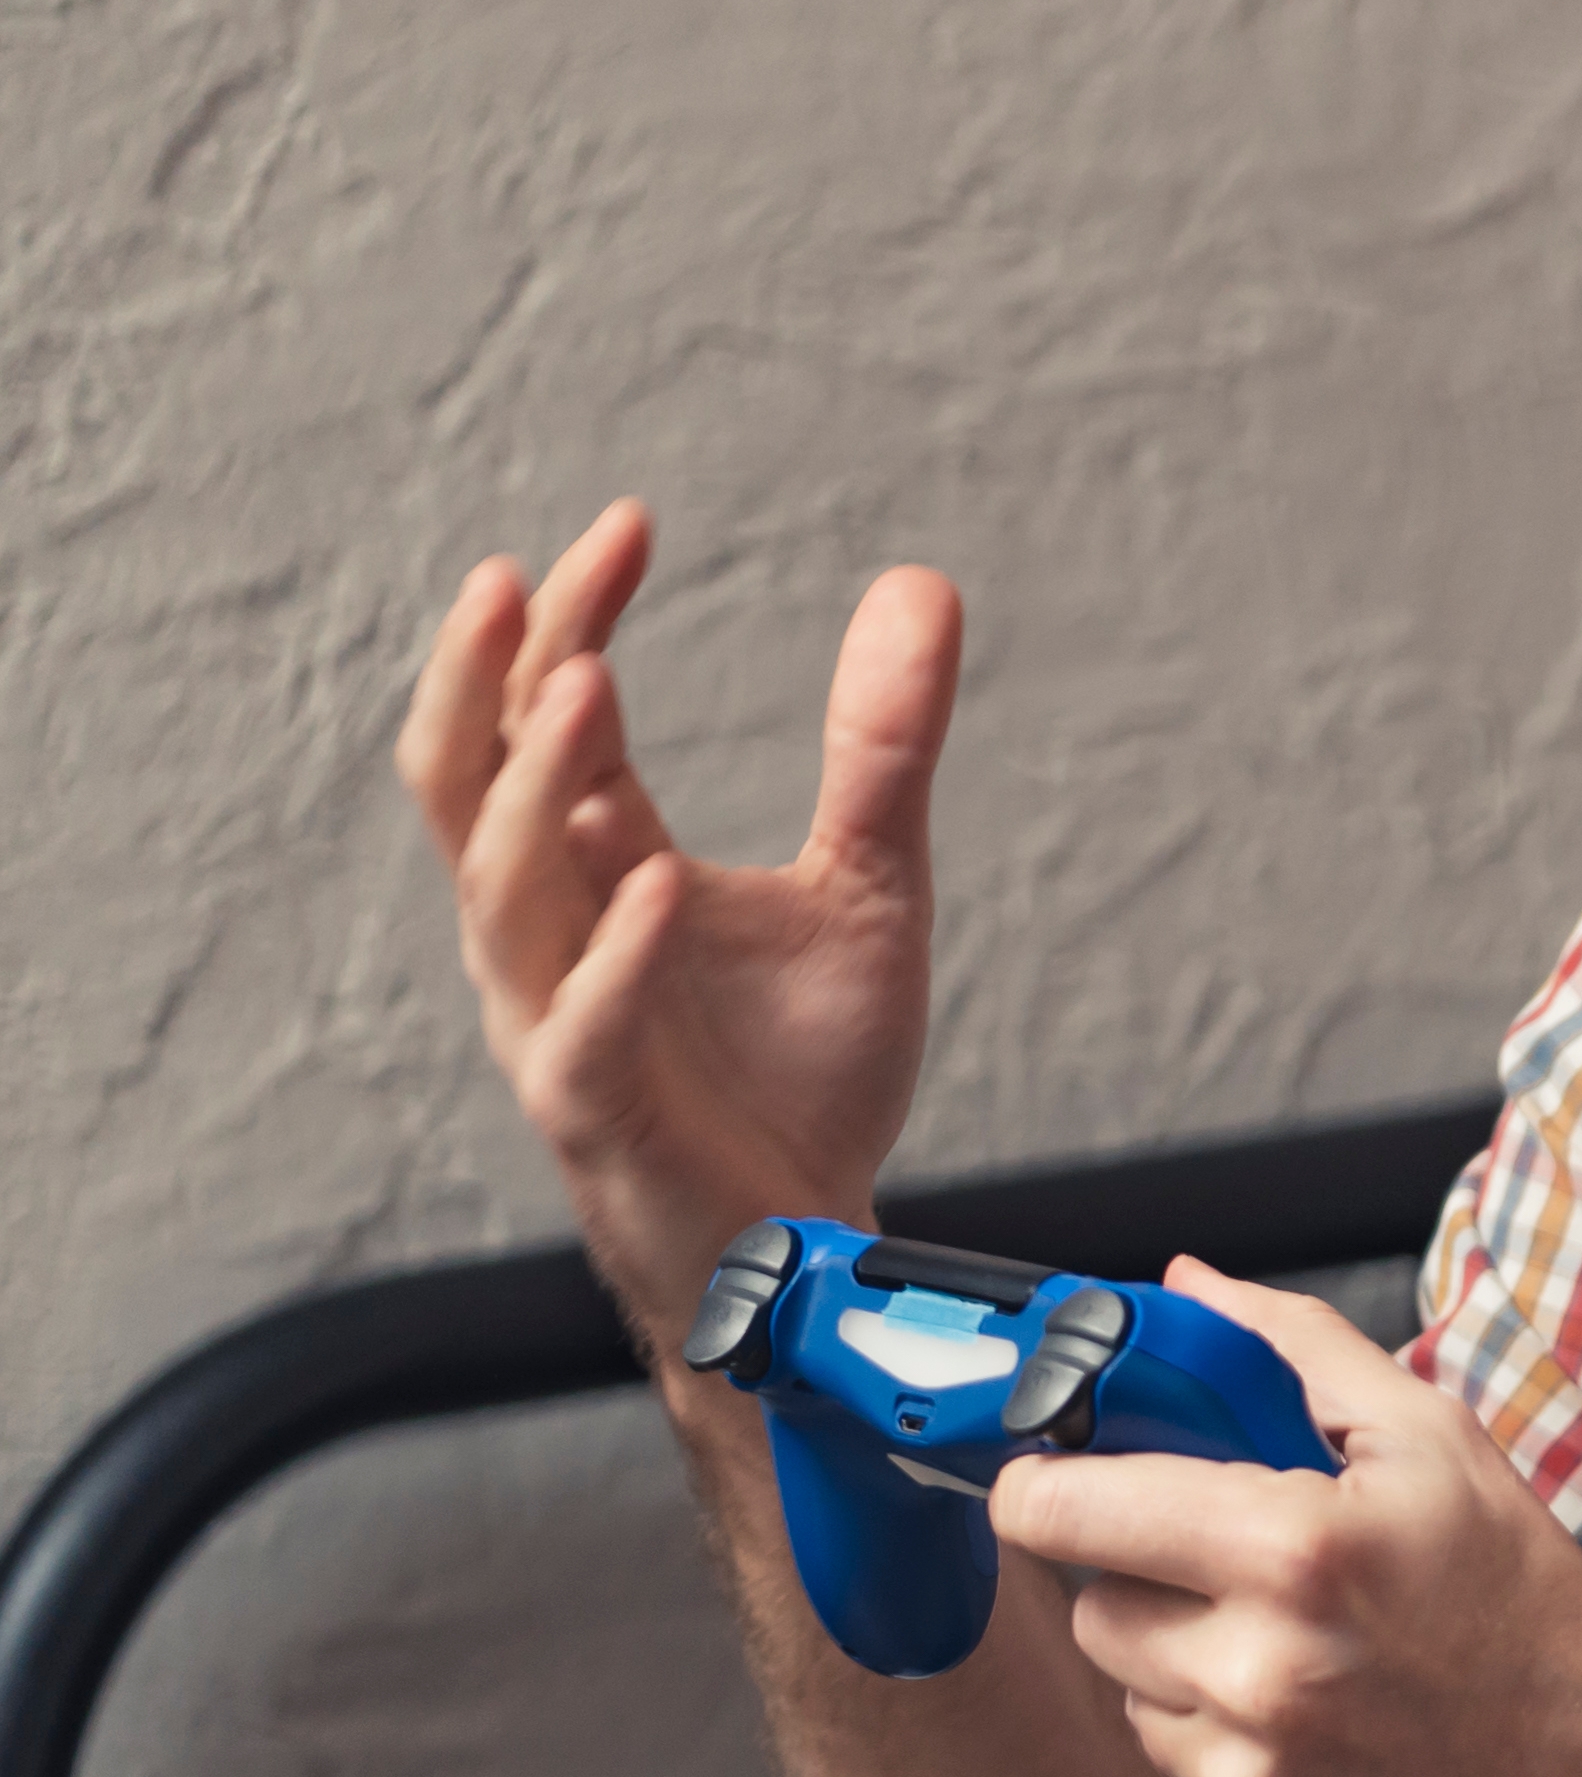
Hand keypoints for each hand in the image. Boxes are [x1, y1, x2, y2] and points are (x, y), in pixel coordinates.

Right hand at [396, 504, 951, 1317]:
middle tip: (525, 575)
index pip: (542, 717)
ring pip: (499, 889)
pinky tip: (652, 880)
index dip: (571, 618)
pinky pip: (577, 1027)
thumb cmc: (809, 1075)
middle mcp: (547, 933)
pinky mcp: (595, 1115)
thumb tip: (920, 582)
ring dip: (536, 787)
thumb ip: (881, 749)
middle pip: (467, 781)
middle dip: (484, 677)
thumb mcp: (872, 888)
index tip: (629, 523)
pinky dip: (613, 952)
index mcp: (595, 868)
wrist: (813, 1252)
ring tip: (588, 682)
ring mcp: (555, 1023)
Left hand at [987, 1268, 1581, 1776]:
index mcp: (1293, 1553)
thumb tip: (1185, 1289)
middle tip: (1257, 1586)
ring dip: (1193, 1679)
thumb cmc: (1532, 1612)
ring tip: (1309, 1670)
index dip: (1047, 1488)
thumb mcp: (1442, 1448)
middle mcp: (1256, 1674)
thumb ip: (1298, 1354)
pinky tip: (1325, 1746)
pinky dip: (1232, 1762)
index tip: (1064, 1487)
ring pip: (1136, 1702)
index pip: (1060, 1511)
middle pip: (1094, 1611)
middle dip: (1157, 1587)